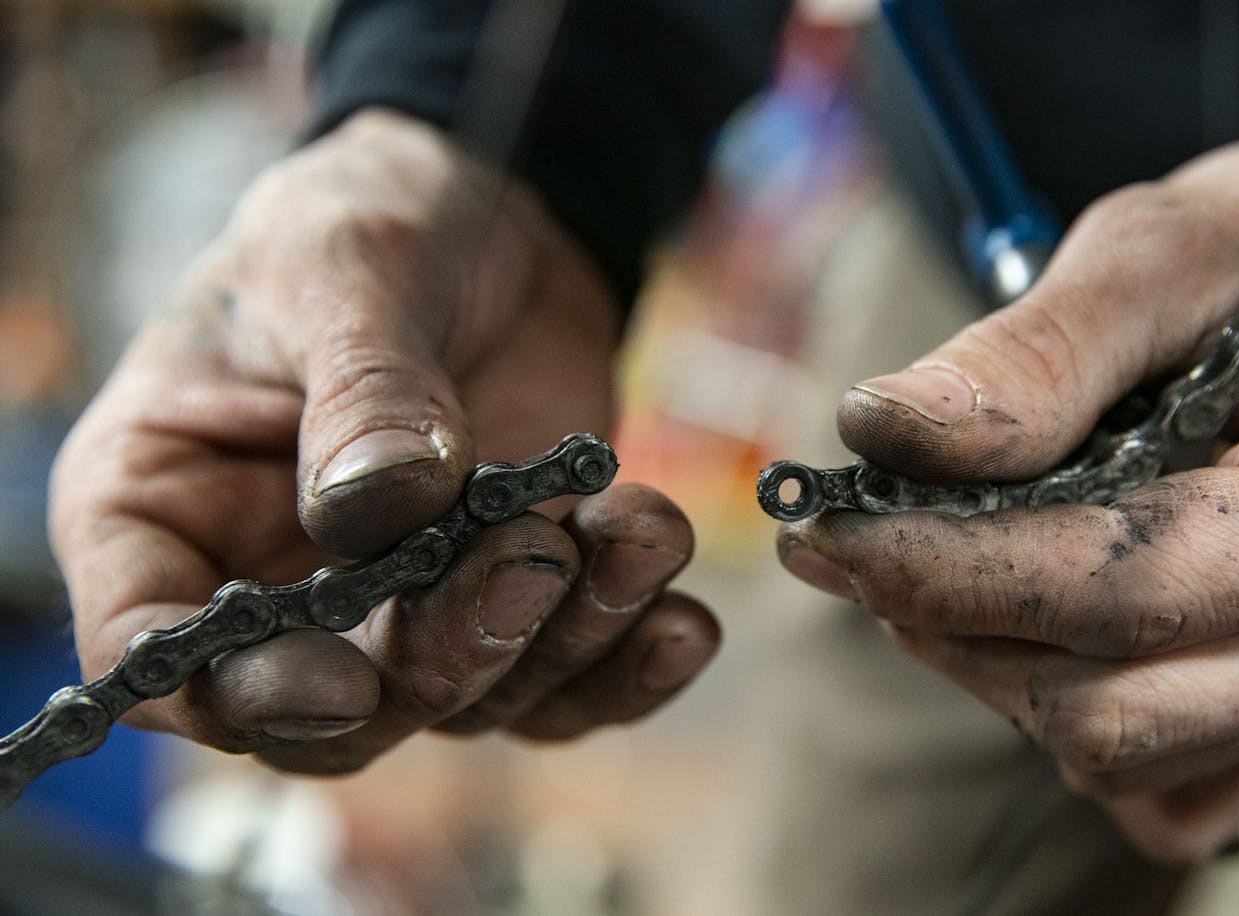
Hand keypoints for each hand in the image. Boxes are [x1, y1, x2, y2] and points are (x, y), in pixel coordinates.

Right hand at [49, 108, 716, 773]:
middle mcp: (274, 586)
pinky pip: (561, 684)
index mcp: (168, 505)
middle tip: (528, 558)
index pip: (151, 648)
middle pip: (334, 711)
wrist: (495, 212)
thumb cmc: (372, 221)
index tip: (338, 676)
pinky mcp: (510, 603)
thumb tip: (380, 506)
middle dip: (442, 656)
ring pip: (464, 702)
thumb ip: (360, 390)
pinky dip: (624, 668)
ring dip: (558, 642)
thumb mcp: (344, 270)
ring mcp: (398, 609)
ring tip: (634, 538)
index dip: (233, 692)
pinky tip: (681, 622)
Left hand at [778, 130, 1238, 860]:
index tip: (830, 525)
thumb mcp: (1188, 243)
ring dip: (995, 665)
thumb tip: (883, 430)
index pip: (1128, 590)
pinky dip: (1071, 715)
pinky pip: (1168, 784)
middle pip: (1113, 709)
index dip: (951, 567)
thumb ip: (1042, 347)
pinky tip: (1035, 613)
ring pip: (1125, 756)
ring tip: (931, 559)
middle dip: (952, 626)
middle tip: (850, 543)